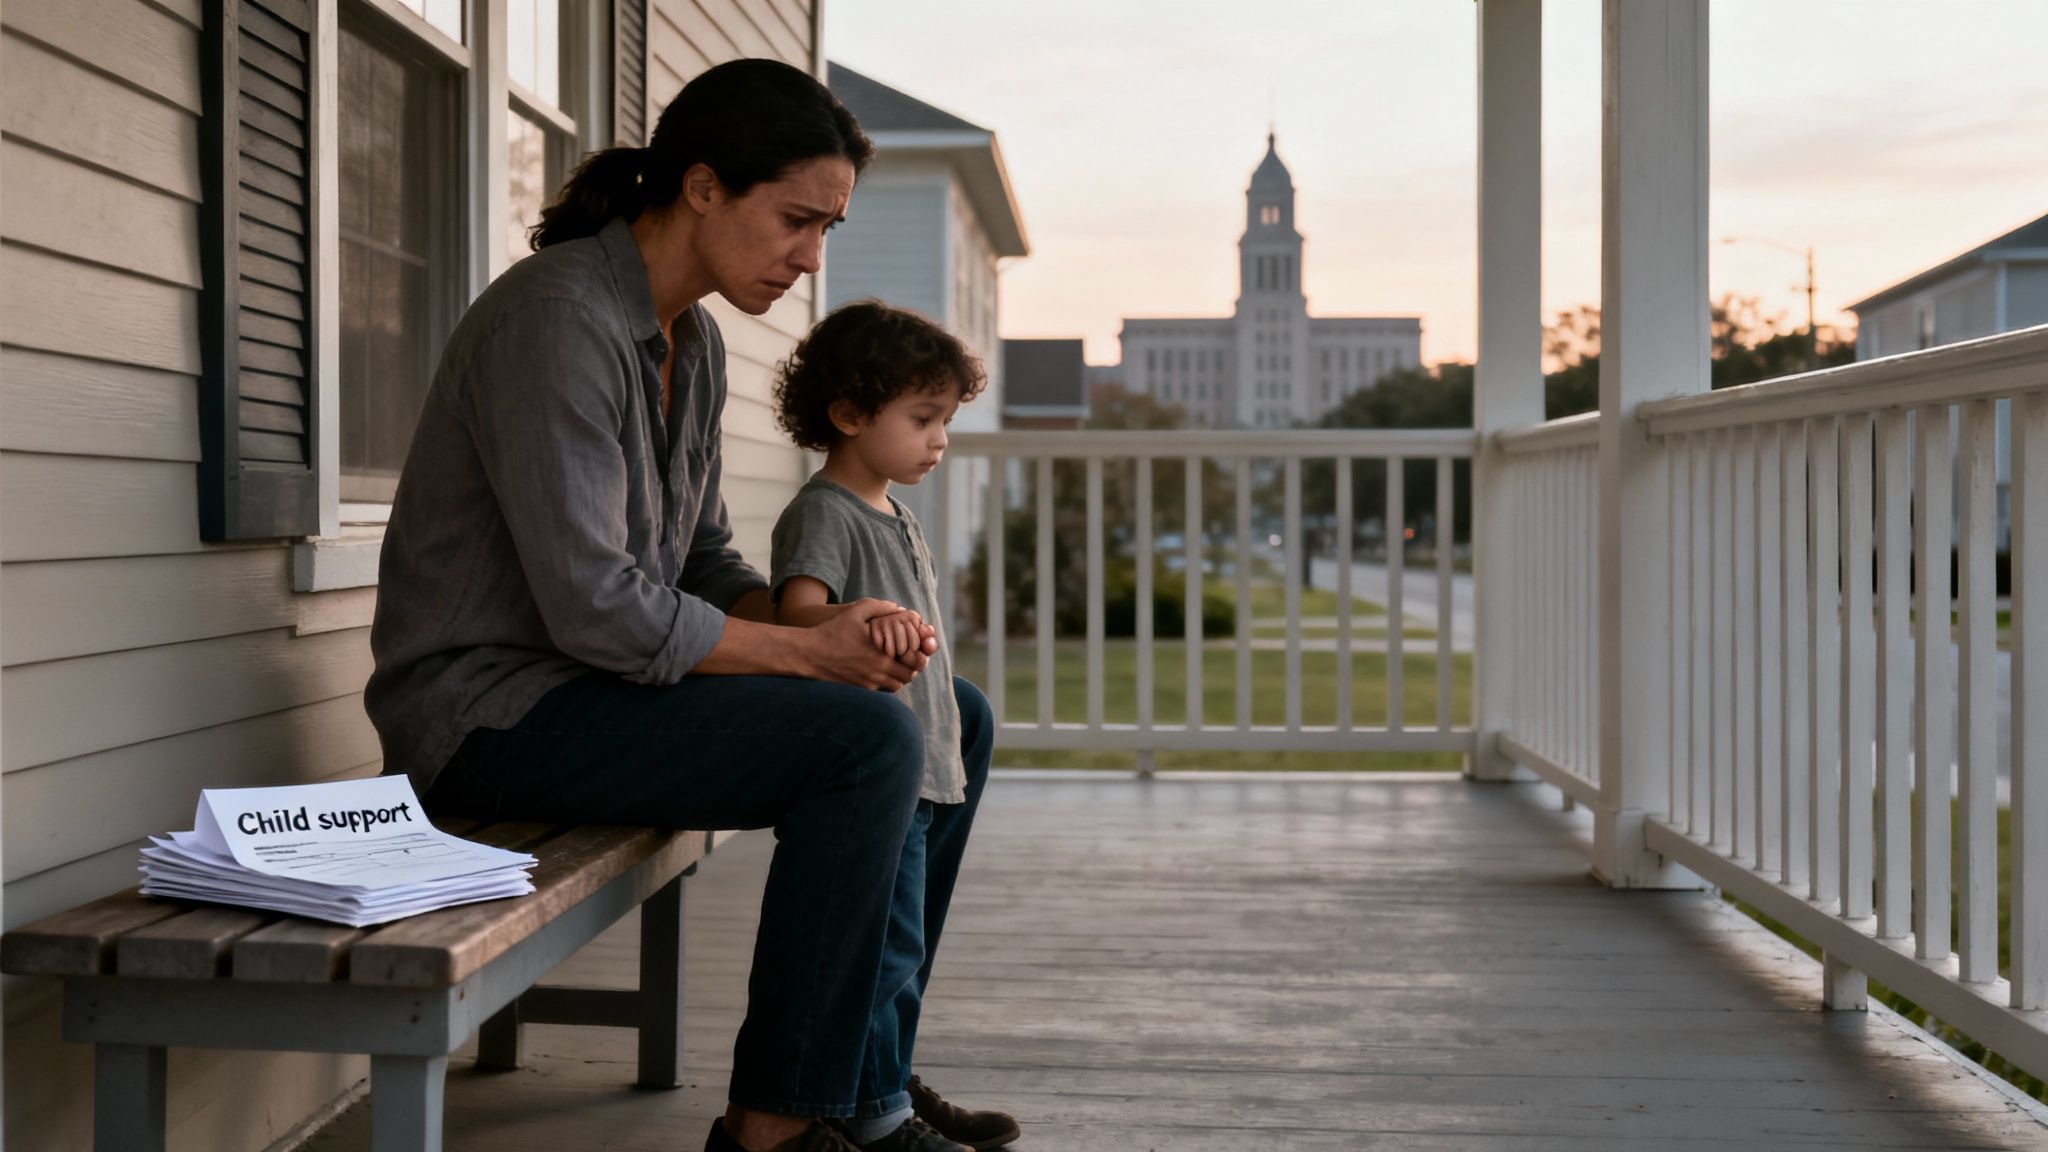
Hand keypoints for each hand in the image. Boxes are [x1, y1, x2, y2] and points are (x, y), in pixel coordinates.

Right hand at [806, 599, 928, 690]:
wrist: (810, 654)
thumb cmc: (832, 631)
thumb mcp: (855, 612)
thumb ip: (879, 607)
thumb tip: (898, 607)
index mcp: (882, 652)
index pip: (914, 661)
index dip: (917, 654)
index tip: (911, 647)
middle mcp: (878, 670)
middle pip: (908, 676)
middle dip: (909, 666)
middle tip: (904, 656)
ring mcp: (869, 682)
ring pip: (896, 685)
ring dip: (898, 675)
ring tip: (892, 663)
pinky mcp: (860, 689)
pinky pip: (881, 690)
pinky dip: (884, 682)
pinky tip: (877, 669)